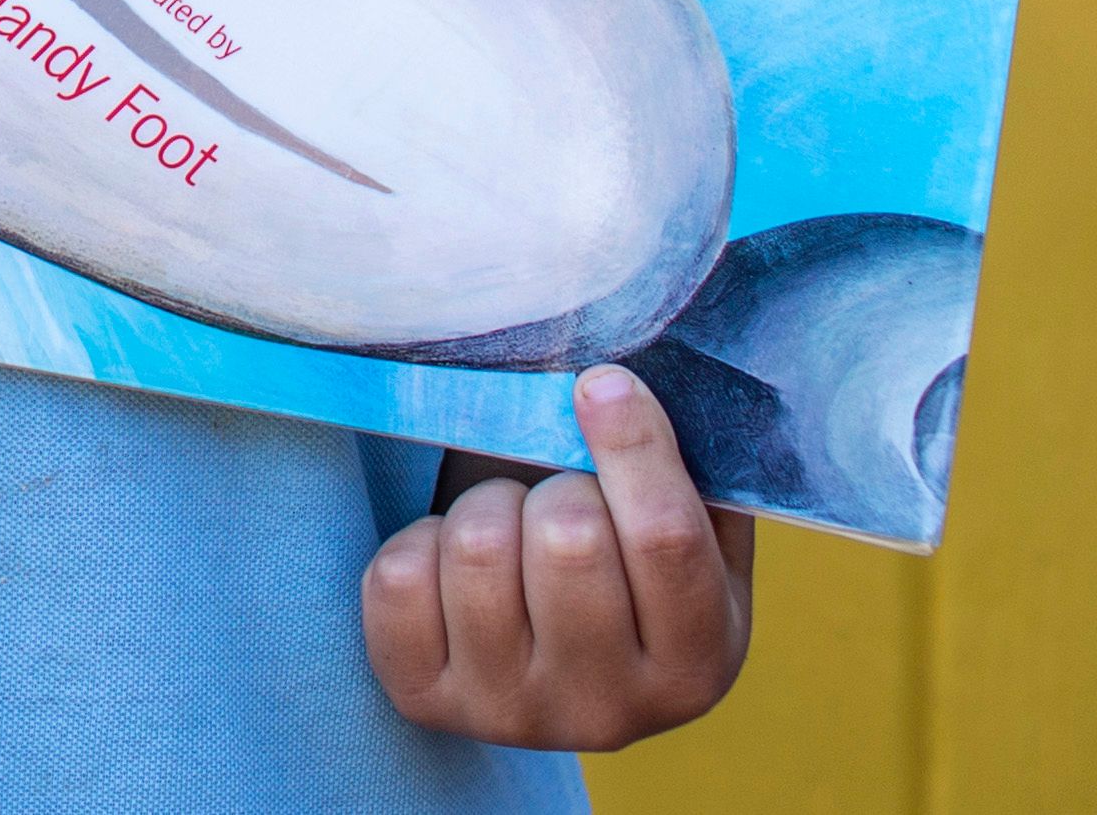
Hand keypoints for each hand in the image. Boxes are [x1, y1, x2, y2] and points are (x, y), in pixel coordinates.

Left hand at [360, 364, 755, 749]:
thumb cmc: (615, 560)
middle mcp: (609, 711)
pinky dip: (419, 540)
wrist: (536, 650)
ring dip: (485, 506)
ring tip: (508, 524)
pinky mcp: (425, 701)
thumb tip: (615, 381)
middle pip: (568, 538)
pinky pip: (398, 578)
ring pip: (477, 549)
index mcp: (697, 663)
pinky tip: (450, 561)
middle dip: (555, 483)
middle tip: (556, 492)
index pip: (667, 537)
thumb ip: (675, 465)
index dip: (632, 444)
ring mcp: (512, 715)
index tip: (600, 383)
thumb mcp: (681, 526)